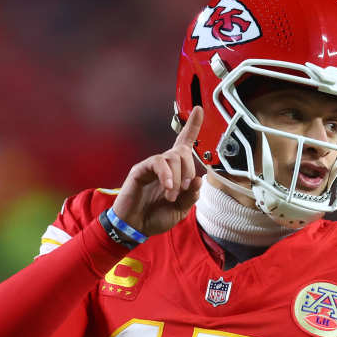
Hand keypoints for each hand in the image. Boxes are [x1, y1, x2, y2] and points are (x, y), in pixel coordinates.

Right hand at [111, 106, 203, 236]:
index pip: (185, 144)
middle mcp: (165, 165)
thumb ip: (191, 196)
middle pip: (183, 152)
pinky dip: (167, 175)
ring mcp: (152, 166)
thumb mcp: (181, 210)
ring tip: (172, 195)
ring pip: (172, 157)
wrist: (136, 226)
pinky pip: (158, 163)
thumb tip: (200, 179)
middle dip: (189, 170)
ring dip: (178, 178)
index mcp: (176, 172)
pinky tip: (168, 188)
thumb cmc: (156, 216)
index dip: (193, 127)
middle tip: (186, 189)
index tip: (200, 110)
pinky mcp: (141, 170)